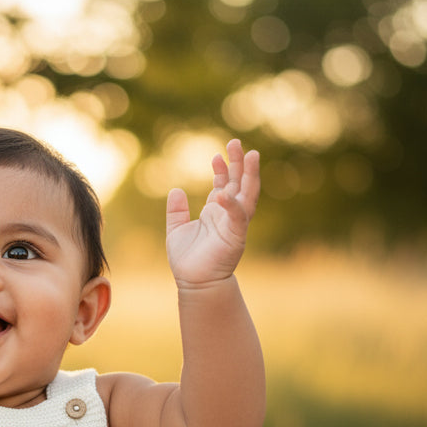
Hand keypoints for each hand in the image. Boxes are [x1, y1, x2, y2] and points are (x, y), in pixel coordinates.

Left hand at [165, 139, 259, 287]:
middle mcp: (228, 215)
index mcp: (215, 212)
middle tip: (235, 143)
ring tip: (250, 154)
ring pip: (247, 195)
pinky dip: (231, 205)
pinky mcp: (236, 236)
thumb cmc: (187, 260)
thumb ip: (176, 211)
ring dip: (249, 175)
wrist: (194, 283)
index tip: (216, 155)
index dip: (221, 169)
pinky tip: (222, 194)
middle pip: (239, 184)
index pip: (223, 185)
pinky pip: (237, 217)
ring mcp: (234, 224)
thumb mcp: (176, 229)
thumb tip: (175, 190)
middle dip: (239, 164)